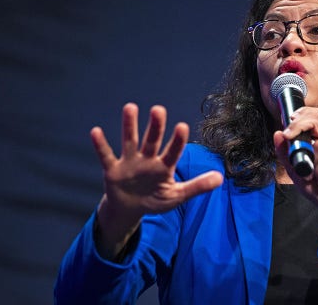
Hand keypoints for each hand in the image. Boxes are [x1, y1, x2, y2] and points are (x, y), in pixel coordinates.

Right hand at [92, 103, 222, 257]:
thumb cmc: (155, 198)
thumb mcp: (177, 196)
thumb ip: (197, 187)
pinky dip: (100, 145)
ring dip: (129, 126)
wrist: (130, 209)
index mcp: (164, 166)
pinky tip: (95, 131)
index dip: (177, 141)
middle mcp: (147, 159)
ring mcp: (129, 163)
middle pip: (152, 140)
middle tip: (158, 109)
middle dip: (155, 127)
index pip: (173, 151)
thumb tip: (221, 178)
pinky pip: (106, 156)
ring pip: (130, 141)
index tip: (182, 126)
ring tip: (130, 107)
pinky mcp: (113, 170)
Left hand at [273, 106, 317, 241]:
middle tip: (289, 135)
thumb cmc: (314, 186)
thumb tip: (277, 134)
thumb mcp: (293, 169)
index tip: (290, 119)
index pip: (312, 118)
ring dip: (311, 164)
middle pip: (314, 123)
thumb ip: (284, 153)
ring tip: (314, 175)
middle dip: (298, 127)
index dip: (302, 115)